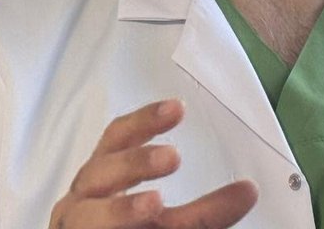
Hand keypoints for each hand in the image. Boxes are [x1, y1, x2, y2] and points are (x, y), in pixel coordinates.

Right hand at [49, 99, 258, 228]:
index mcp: (105, 176)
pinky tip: (141, 226)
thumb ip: (205, 212)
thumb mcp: (170, 220)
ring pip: (88, 213)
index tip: (177, 108)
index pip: (119, 137)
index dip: (145, 121)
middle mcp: (85, 197)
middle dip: (135, 162)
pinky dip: (117, 227)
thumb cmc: (128, 228)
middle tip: (173, 157)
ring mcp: (75, 224)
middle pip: (103, 170)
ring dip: (121, 208)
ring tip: (153, 204)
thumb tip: (248, 191)